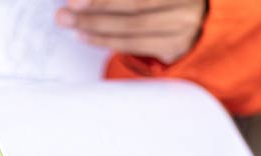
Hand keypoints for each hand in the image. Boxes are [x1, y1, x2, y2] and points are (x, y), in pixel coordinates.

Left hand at [55, 0, 207, 63]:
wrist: (193, 17)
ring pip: (132, 26)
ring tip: (68, 21)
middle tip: (66, 9)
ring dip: (94, 25)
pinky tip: (83, 35)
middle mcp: (187, 0)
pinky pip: (133, 44)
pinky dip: (104, 40)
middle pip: (135, 4)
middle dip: (96, 7)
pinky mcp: (175, 45)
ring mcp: (184, 23)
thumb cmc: (157, 1)